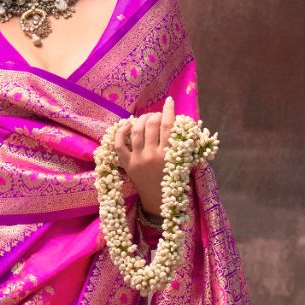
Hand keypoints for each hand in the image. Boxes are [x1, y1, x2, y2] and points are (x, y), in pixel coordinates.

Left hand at [113, 96, 175, 214]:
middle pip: (152, 125)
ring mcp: (138, 160)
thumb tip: (181, 123)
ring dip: (141, 119)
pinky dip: (121, 131)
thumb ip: (183, 145)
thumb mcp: (184, 164)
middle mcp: (152, 156)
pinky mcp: (127, 164)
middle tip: (157, 116)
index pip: (168, 125)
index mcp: (169, 155)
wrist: (158, 202)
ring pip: (137, 130)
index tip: (169, 101)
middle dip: (155, 115)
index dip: (169, 110)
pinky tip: (127, 124)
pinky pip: (119, 144)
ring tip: (146, 118)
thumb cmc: (174, 181)